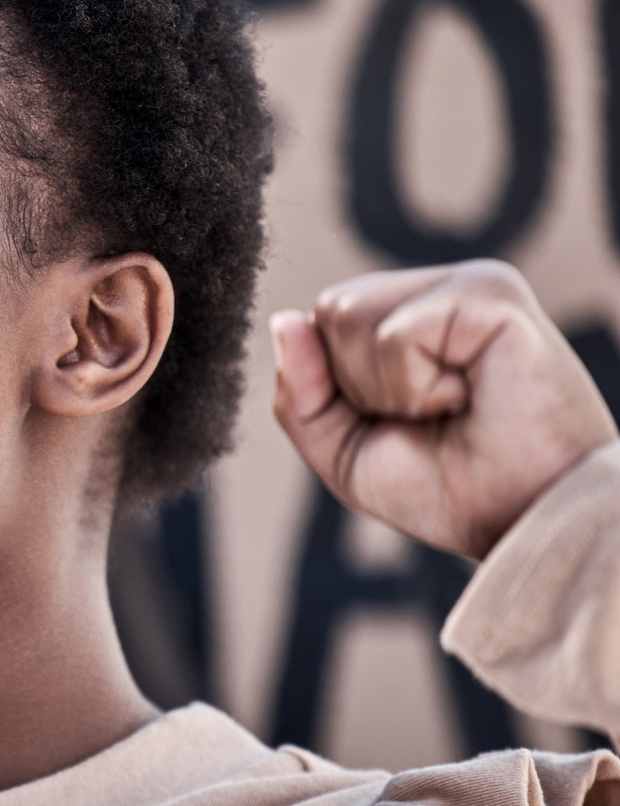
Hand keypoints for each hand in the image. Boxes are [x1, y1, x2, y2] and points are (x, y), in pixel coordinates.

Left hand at [273, 259, 616, 559]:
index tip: (404, 420)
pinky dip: (415, 387)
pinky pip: (394, 335)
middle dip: (358, 387)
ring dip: (387, 388)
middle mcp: (443, 289)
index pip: (322, 321)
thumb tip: (282, 320)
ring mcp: (472, 283)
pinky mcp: (492, 294)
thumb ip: (300, 392)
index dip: (336, 388)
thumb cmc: (449, 489)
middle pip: (330, 310)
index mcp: (414, 314)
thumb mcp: (345, 451)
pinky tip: (469, 397)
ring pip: (351, 316)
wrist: (523, 521)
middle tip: (431, 417)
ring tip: (452, 406)